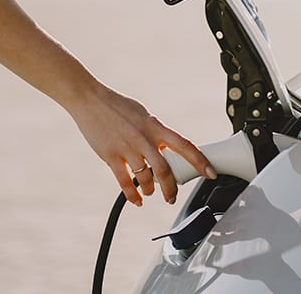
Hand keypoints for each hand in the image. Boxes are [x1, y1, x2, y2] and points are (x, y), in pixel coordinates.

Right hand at [67, 84, 216, 205]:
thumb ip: (155, 131)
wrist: (90, 100)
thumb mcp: (143, 115)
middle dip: (171, 188)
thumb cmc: (117, 106)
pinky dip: (133, 195)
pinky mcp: (110, 155)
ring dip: (151, 189)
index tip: (210, 172)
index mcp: (155, 126)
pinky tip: (137, 200)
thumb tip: (167, 147)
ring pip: (145, 178)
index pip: (184, 145)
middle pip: (165, 169)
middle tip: (172, 197)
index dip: (199, 161)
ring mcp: (127, 147)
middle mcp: (143, 138)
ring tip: (151, 193)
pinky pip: (124, 182)